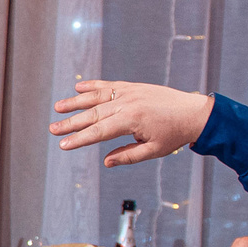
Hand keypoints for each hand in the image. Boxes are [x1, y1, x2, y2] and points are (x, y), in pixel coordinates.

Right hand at [50, 79, 214, 167]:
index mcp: (132, 120)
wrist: (194, 112)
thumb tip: (106, 162)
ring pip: (96, 97)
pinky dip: (93, 85)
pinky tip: (78, 88)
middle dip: (71, 123)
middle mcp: (127, 103)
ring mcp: (129, 92)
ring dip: (76, 102)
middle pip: (92, 114)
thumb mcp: (153, 151)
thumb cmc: (175, 134)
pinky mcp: (133, 86)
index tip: (63, 144)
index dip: (79, 139)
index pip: (98, 132)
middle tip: (53, 129)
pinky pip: (109, 84)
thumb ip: (128, 156)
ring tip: (58, 107)